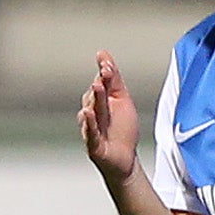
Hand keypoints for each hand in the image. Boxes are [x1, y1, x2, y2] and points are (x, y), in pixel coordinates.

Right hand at [77, 51, 141, 186]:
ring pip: (92, 111)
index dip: (105, 71)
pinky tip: (89, 113)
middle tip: (104, 71)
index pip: (102, 82)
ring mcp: (92, 127)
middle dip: (100, 83)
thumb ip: (115, 79)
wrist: (124, 160)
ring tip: (98, 86)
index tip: (105, 60)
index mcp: (103, 99)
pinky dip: (90, 123)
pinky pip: (90, 132)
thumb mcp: (123, 100)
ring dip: (95, 98)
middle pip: (96, 95)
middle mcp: (95, 111)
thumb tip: (104, 54)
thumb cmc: (122, 130)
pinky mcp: (93, 143)